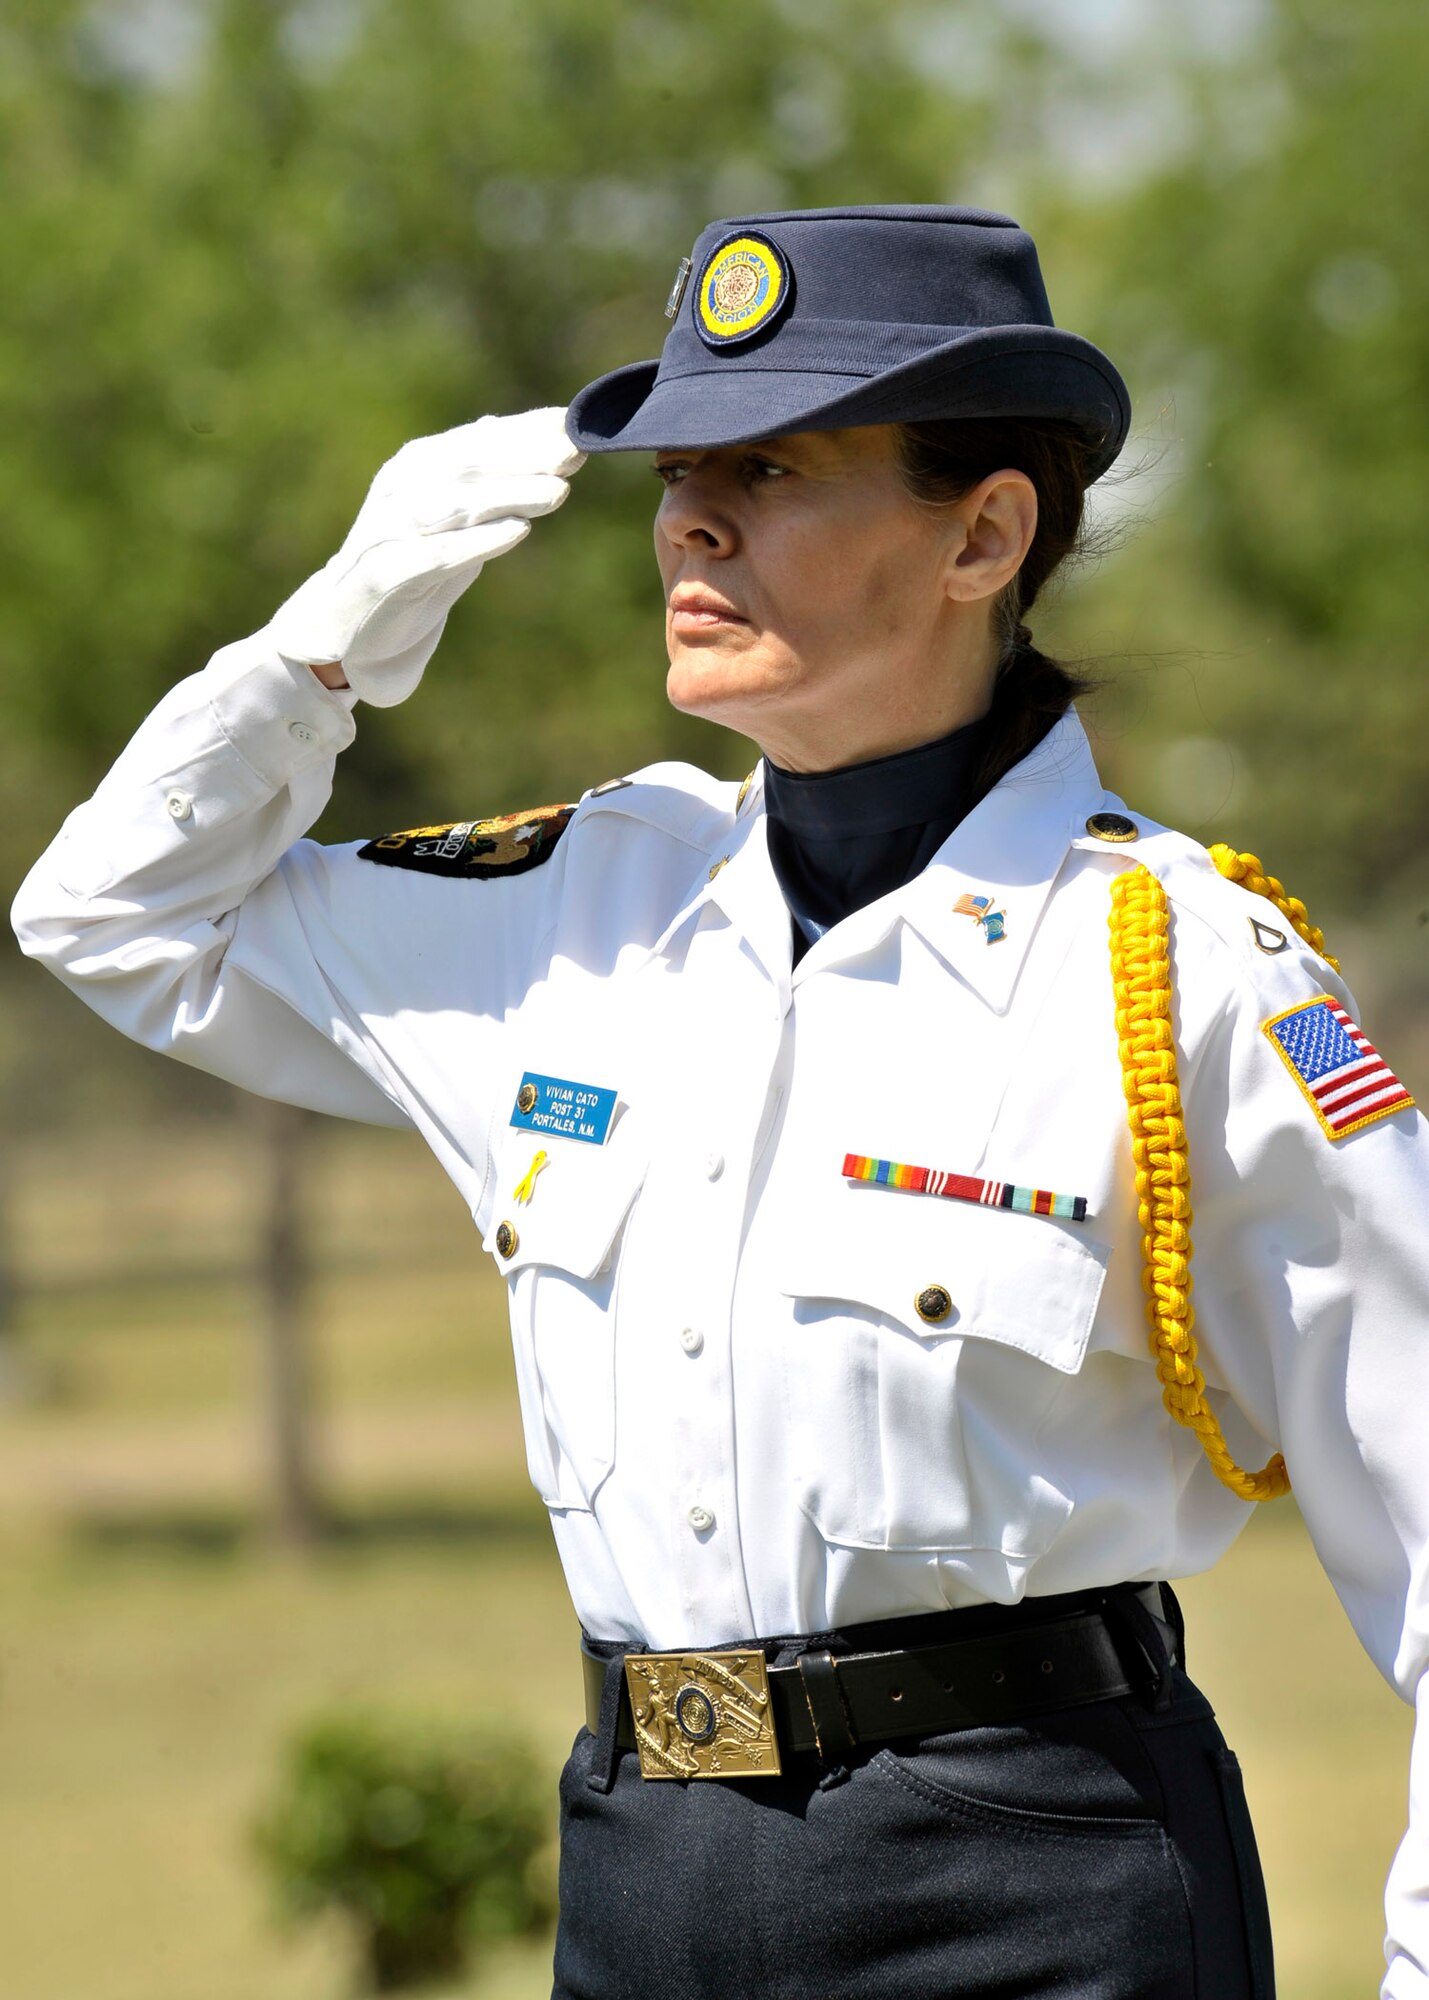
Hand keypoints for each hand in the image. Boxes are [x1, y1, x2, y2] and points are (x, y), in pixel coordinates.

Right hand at [269, 407, 584, 706]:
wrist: (346, 621)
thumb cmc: (409, 563)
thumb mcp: (449, 516)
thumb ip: (480, 477)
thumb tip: (515, 429)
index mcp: (417, 466)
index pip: (478, 440)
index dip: (527, 430)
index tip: (577, 426)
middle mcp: (402, 489)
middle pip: (470, 464)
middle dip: (526, 456)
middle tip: (575, 453)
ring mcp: (391, 529)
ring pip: (457, 503)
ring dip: (510, 494)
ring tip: (559, 492)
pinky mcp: (387, 573)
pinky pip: (438, 553)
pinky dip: (479, 541)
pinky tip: (519, 532)